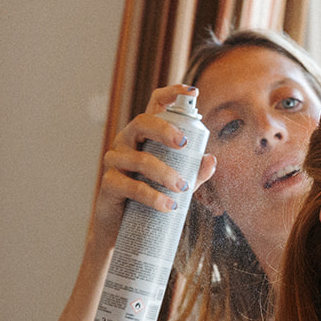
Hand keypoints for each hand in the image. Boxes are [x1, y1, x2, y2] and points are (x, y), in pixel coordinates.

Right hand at [92, 84, 218, 239]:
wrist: (123, 229)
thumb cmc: (150, 199)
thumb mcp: (175, 185)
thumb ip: (193, 173)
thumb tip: (211, 160)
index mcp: (144, 136)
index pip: (154, 105)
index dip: (171, 93)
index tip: (192, 91)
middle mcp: (126, 142)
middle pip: (142, 123)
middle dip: (164, 130)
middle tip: (184, 144)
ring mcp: (115, 162)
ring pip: (140, 160)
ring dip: (164, 173)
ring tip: (182, 189)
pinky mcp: (109, 184)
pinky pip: (131, 186)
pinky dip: (152, 196)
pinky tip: (169, 205)